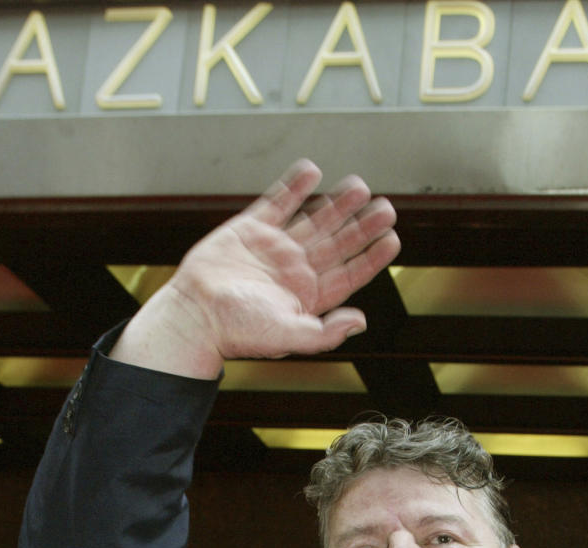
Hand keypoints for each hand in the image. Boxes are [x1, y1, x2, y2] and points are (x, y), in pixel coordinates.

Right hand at [112, 159, 399, 378]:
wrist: (196, 314)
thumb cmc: (238, 331)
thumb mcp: (288, 336)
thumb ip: (326, 332)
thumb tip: (361, 321)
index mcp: (310, 296)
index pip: (350, 273)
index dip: (372, 256)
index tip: (392, 239)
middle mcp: (297, 270)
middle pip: (338, 242)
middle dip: (362, 225)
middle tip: (386, 207)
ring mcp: (276, 247)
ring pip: (315, 219)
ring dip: (338, 203)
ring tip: (360, 187)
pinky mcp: (252, 228)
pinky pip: (279, 201)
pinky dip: (295, 186)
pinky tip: (313, 172)